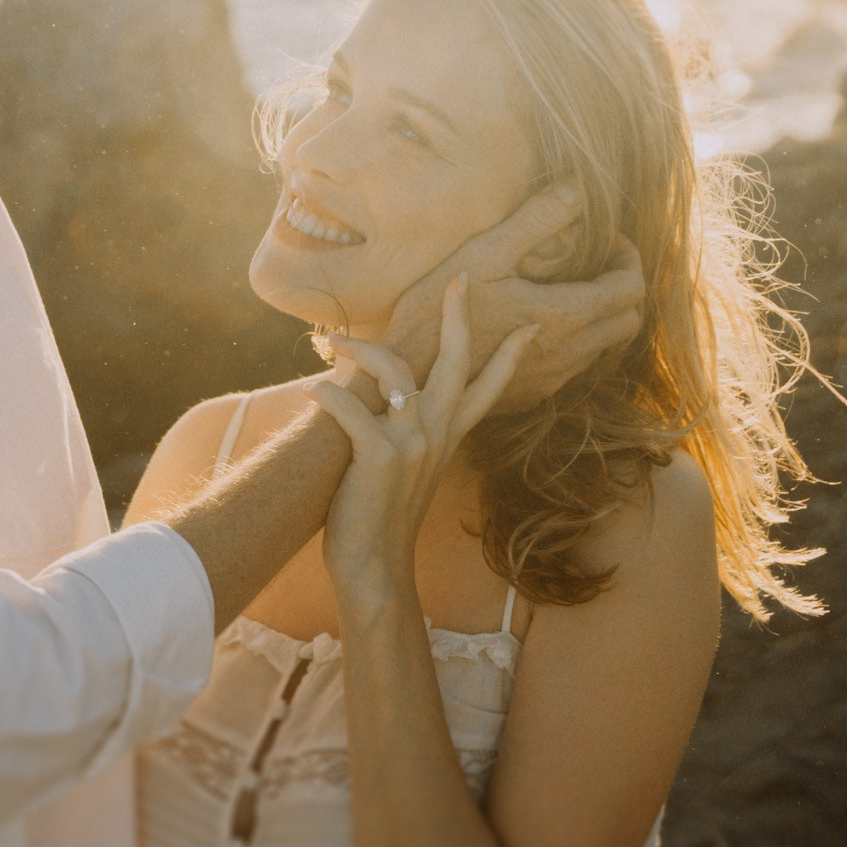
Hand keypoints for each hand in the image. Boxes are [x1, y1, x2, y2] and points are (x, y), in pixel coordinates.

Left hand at [307, 276, 532, 612]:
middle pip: (457, 362)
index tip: (533, 326)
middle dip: (458, 317)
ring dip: (362, 349)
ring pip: (395, 371)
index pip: (487, 388)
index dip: (510, 356)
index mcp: (446, 436)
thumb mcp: (403, 466)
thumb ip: (404, 431)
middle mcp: (437, 434)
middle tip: (459, 281)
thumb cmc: (379, 514)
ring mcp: (412, 444)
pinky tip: (314, 391)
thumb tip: (387, 397)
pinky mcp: (380, 456)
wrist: (373, 566)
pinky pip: (352, 407)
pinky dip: (329, 394)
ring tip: (334, 342)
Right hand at [380, 185, 643, 414]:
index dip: (628, 259)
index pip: (631, 288)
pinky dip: (578, 339)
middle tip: (597, 262)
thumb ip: (537, 220)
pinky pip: (577, 366)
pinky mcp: (535, 392)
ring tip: (571, 288)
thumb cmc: (437, 310)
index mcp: (565, 314)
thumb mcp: (484, 253)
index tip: (606, 240)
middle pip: (629, 321)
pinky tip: (542, 321)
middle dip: (624, 287)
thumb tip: (578, 188)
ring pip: (606, 345)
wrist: (406, 376)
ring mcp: (553, 378)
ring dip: (602, 315)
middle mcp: (570, 352)